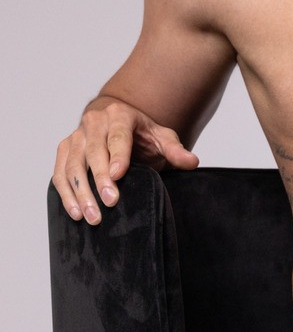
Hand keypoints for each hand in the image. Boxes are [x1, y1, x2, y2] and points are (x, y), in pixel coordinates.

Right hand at [53, 99, 198, 223]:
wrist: (117, 121)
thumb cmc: (143, 133)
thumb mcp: (163, 137)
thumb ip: (175, 150)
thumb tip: (192, 162)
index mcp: (119, 116)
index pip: (118, 136)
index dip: (117, 156)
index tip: (118, 176)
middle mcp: (94, 122)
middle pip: (93, 152)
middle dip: (99, 179)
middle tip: (110, 203)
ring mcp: (76, 136)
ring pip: (73, 165)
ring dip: (80, 192)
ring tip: (91, 216)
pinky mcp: (65, 150)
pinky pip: (60, 172)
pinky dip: (65, 193)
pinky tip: (75, 212)